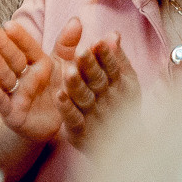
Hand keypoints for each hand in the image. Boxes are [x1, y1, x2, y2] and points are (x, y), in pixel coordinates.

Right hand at [0, 19, 74, 146]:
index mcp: (38, 64)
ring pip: (4, 76)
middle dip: (2, 46)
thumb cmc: (57, 92)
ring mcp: (15, 93)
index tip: (9, 24)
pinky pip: (1, 100)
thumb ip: (67, 46)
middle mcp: (23, 76)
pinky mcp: (10, 112)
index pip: (28, 48)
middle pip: (13, 59)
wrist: (52, 127)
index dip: (20, 37)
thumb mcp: (65, 68)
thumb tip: (76, 19)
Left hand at [54, 25, 136, 147]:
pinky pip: (73, 118)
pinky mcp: (81, 131)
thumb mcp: (122, 81)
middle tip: (82, 52)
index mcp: (120, 85)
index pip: (112, 67)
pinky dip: (67, 107)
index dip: (106, 55)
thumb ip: (116, 58)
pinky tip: (59, 95)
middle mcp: (109, 99)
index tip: (98, 41)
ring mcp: (95, 115)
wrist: (122, 146)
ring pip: (85, 98)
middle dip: (91, 66)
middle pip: (98, 81)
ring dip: (77, 85)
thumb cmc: (119, 104)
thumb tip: (113, 34)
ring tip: (68, 71)